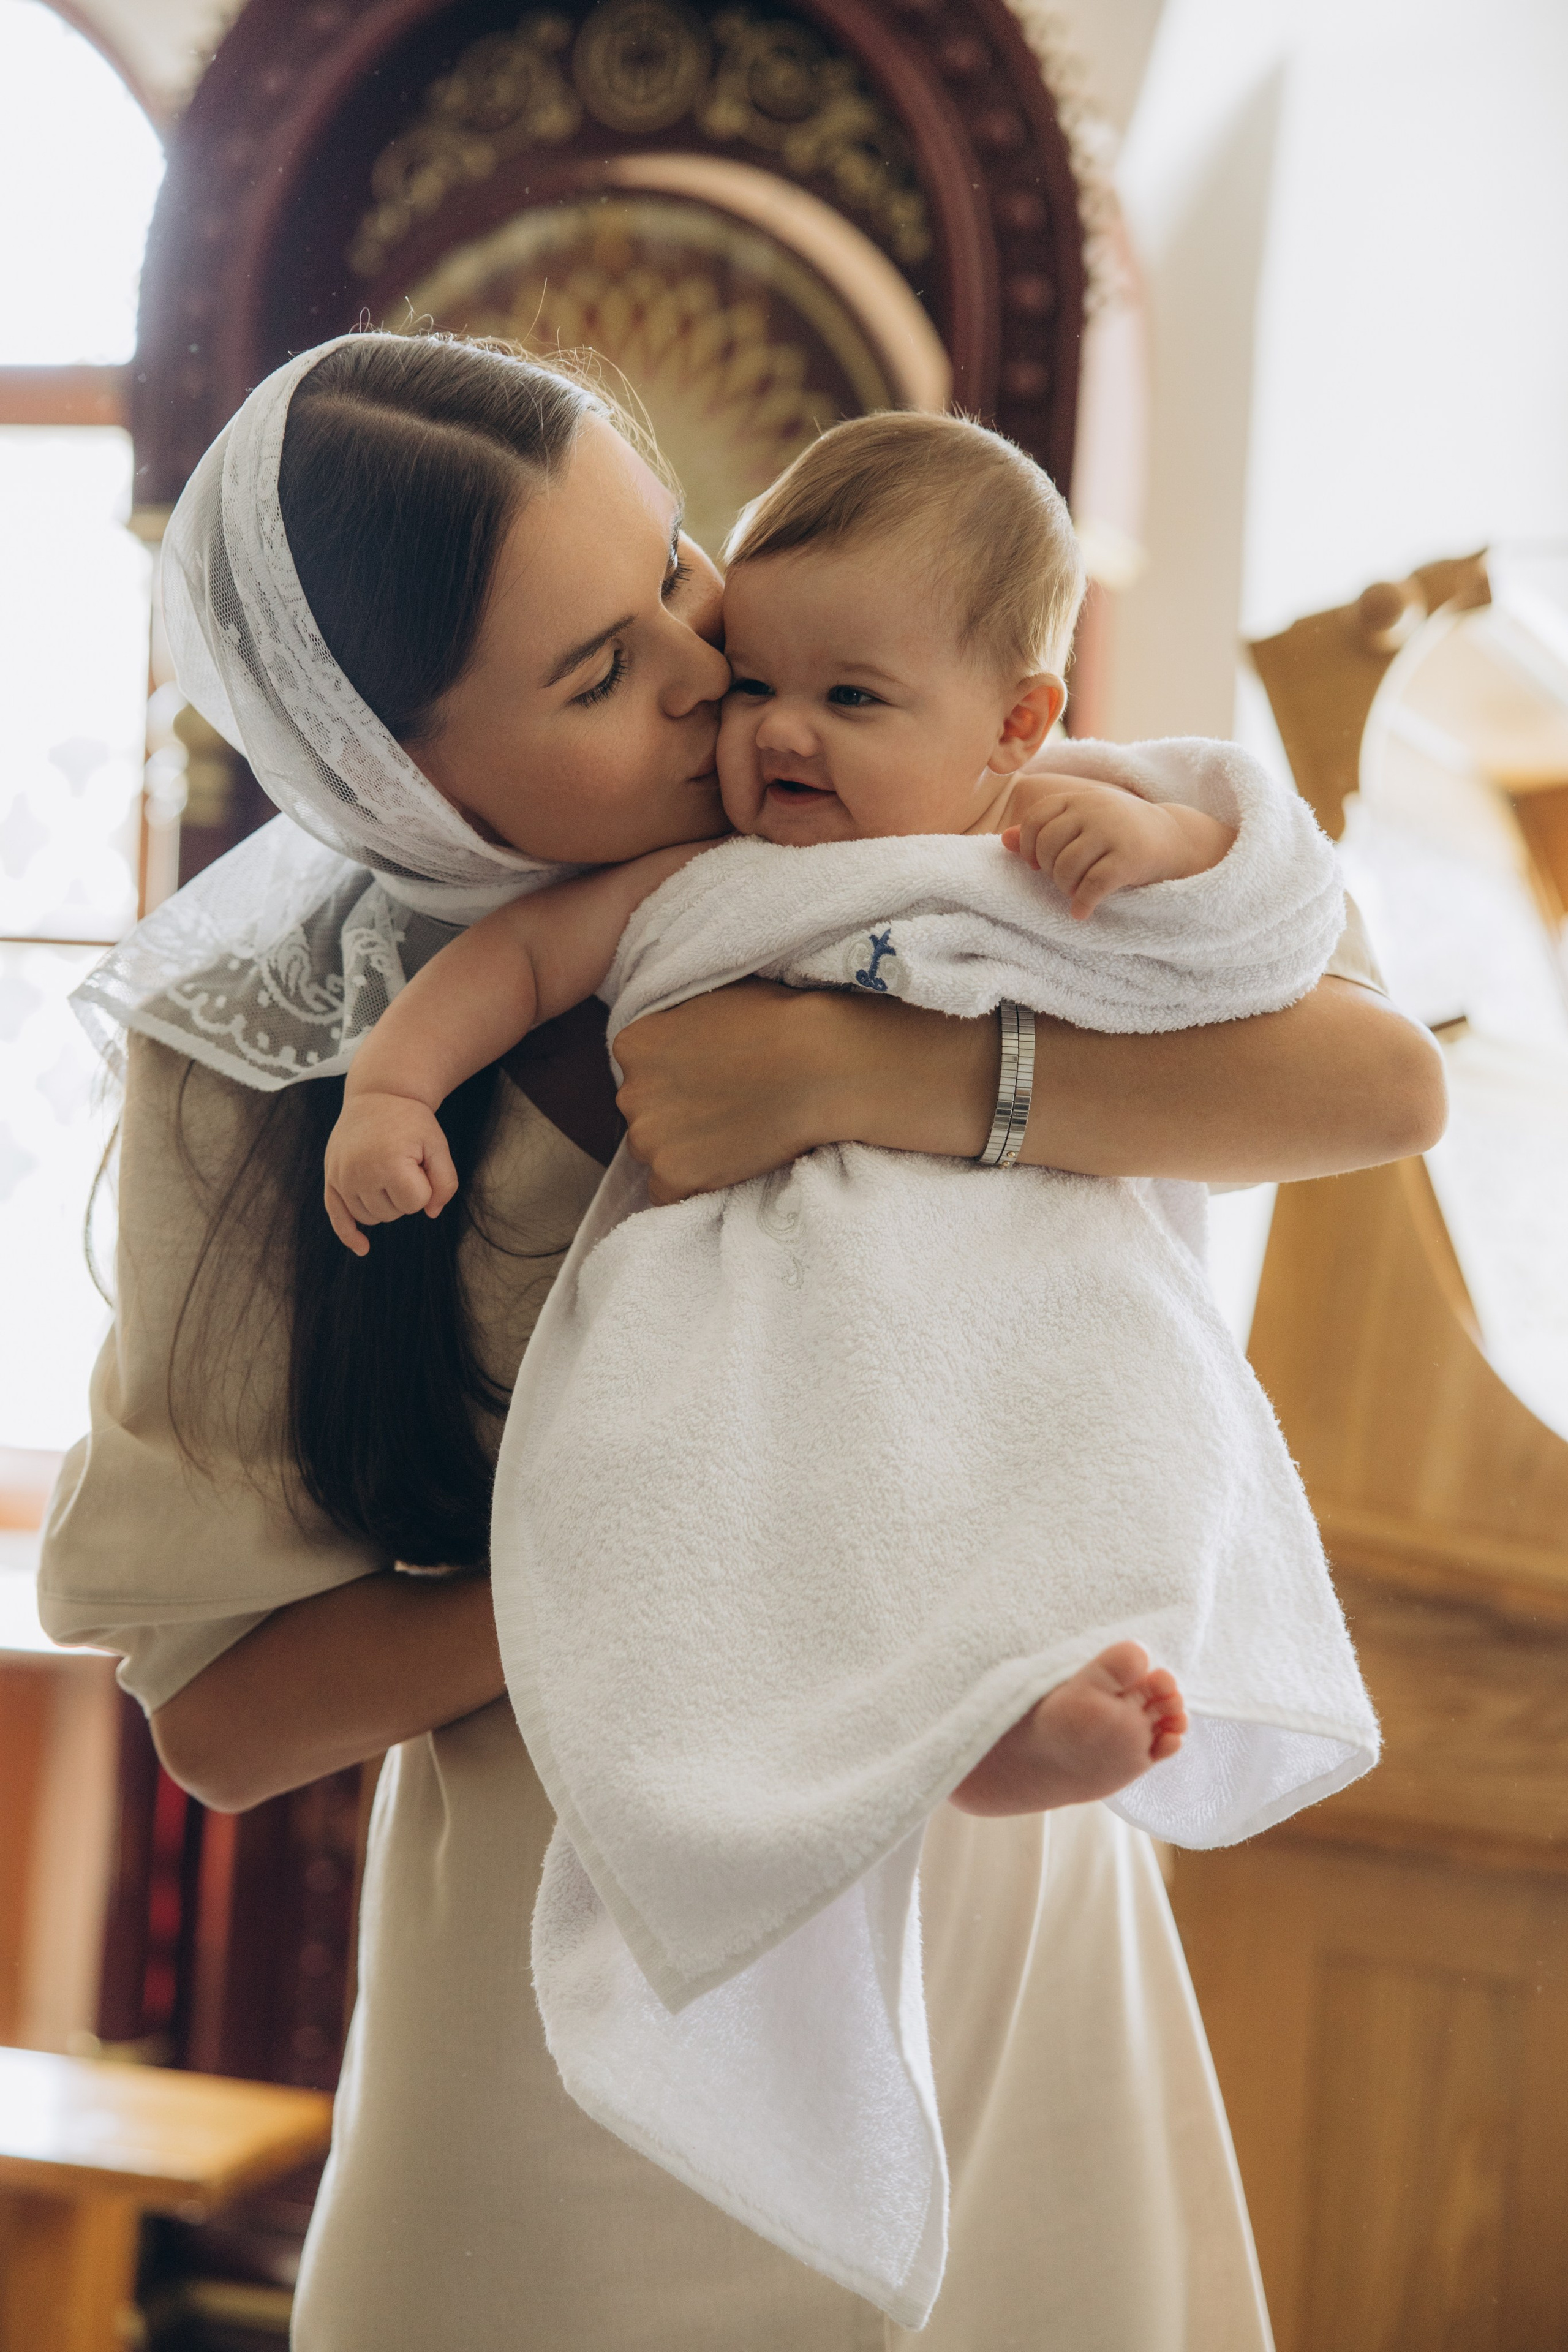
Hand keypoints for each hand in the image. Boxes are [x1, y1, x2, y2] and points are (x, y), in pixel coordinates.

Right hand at [324, 1091, 458, 1254]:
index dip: (425, 1185)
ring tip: (387, 1169)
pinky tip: (363, 1248)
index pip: (416, 1203)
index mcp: (389, 1164)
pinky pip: (336, 1216)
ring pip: (371, 1217)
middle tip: (403, 1160)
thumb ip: (445, 1182)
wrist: (378, 1095)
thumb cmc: (412, 1122)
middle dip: (405, 1194)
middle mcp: (360, 1173)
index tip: (420, 1160)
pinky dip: (349, 1234)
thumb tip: (431, 1213)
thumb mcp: (438, 1146)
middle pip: (394, 1213)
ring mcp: (342, 1177)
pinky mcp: (331, 1178)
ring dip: (385, 1203)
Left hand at [615, 981, 840, 1204]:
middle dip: (674, 1113)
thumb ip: (676, 1027)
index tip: (707, 1079)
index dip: (674, 1077)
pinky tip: (723, 1166)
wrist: (819, 1066)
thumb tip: (677, 1043)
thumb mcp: (708, 1003)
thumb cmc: (775, 1024)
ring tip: (728, 1136)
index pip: (638, 1071)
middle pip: (642, 1113)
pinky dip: (691, 1185)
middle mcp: (629, 1092)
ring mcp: (648, 1138)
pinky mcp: (672, 1177)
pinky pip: (665, 1192)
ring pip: (653, 1152)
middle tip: (721, 1108)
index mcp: (634, 1045)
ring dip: (681, 1149)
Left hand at [1002, 778, 1234, 918]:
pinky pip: (1092, 886)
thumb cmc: (1120, 833)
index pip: (1036, 819)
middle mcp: (1094, 810)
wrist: (1176, 838)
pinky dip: (1082, 904)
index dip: (1030, 847)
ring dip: (1066, 889)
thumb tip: (1004, 841)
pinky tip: (1081, 913)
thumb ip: (1045, 829)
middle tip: (1064, 881)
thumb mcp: (1084, 823)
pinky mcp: (1129, 858)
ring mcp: (1112, 832)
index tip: (1038, 865)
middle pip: (1049, 847)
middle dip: (1050, 872)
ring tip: (1076, 894)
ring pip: (1067, 868)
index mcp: (1079, 798)